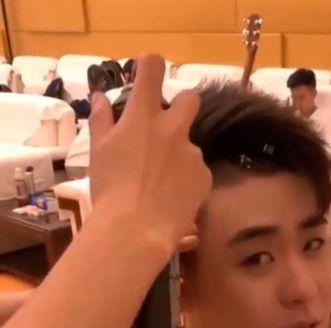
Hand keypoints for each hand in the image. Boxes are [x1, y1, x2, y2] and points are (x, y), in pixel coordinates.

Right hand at [88, 53, 211, 254]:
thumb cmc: (109, 189)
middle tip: (166, 127)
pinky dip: (187, 181)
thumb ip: (102, 120)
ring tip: (161, 183)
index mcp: (143, 115)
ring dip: (179, 155)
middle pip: (190, 99)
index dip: (151, 66)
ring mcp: (192, 153)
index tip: (147, 72)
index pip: (153, 69)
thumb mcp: (98, 152)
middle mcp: (173, 128)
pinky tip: (173, 198)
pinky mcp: (204, 177)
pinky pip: (197, 172)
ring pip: (190, 145)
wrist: (136, 229)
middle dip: (181, 106)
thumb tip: (100, 97)